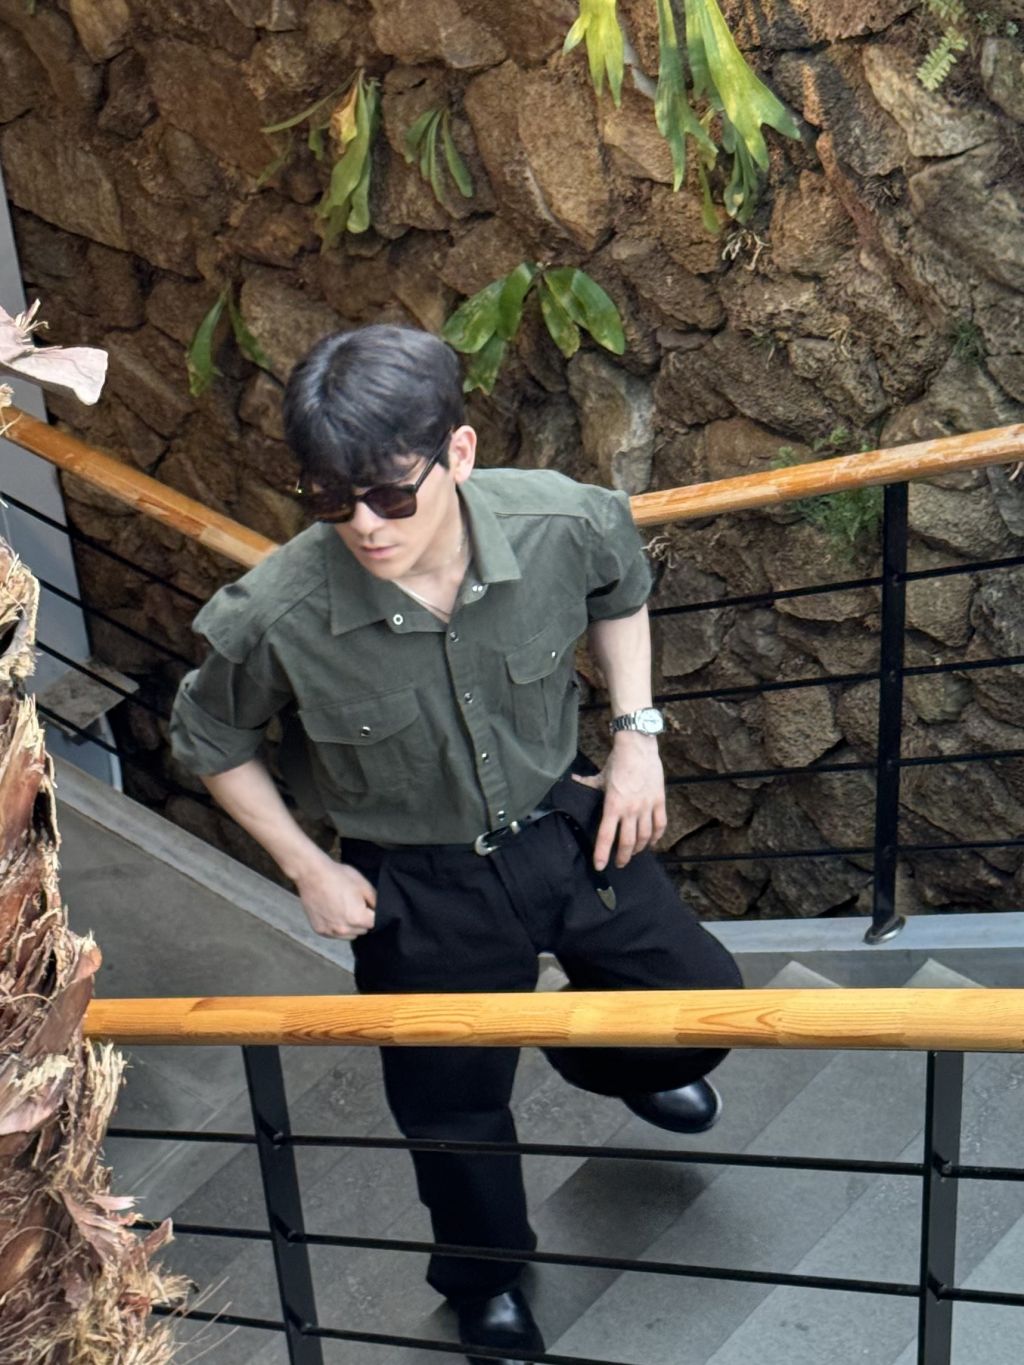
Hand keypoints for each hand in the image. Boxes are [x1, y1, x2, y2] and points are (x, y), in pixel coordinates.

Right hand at [293, 851, 376, 939]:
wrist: (312, 875)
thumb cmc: (339, 877)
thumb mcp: (363, 885)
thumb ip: (375, 901)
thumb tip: (380, 910)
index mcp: (357, 918)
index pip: (374, 923)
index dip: (372, 913)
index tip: (367, 905)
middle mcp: (344, 929)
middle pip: (362, 930)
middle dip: (362, 920)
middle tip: (354, 904)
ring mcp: (330, 932)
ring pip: (349, 934)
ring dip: (350, 926)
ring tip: (342, 908)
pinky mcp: (320, 930)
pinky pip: (335, 934)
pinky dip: (336, 926)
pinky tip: (332, 912)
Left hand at [572, 735, 666, 871]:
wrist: (638, 747)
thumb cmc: (617, 761)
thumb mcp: (600, 775)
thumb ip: (587, 783)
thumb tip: (573, 780)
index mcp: (613, 805)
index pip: (605, 836)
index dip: (602, 853)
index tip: (600, 866)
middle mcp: (630, 809)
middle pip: (627, 842)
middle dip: (622, 857)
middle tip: (619, 864)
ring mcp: (646, 806)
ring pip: (644, 836)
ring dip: (638, 848)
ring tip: (633, 853)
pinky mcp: (659, 801)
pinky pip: (660, 825)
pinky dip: (656, 836)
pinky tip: (652, 842)